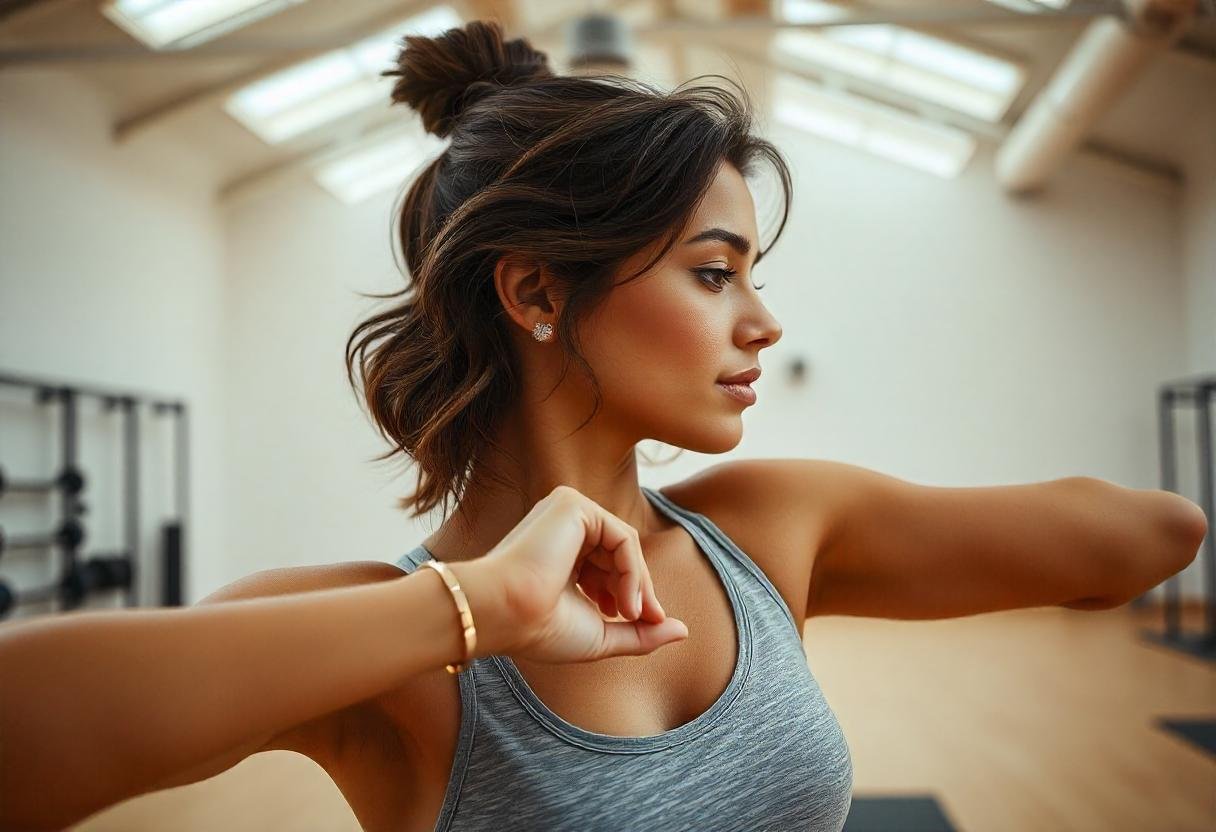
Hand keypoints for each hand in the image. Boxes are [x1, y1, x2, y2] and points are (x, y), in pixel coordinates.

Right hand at [468, 485, 689, 663]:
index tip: (641, 624)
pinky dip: (633, 571)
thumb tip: (684, 630)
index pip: (610, 565)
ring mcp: (566, 512)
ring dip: (637, 583)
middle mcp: (561, 528)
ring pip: (625, 544)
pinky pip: (622, 536)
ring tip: (629, 616)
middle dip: (638, 589)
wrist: (504, 615)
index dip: (631, 594)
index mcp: (560, 553)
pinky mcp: (572, 505)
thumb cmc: (539, 630)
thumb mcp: (600, 636)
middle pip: (621, 553)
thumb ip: (640, 634)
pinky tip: (625, 603)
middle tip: (642, 620)